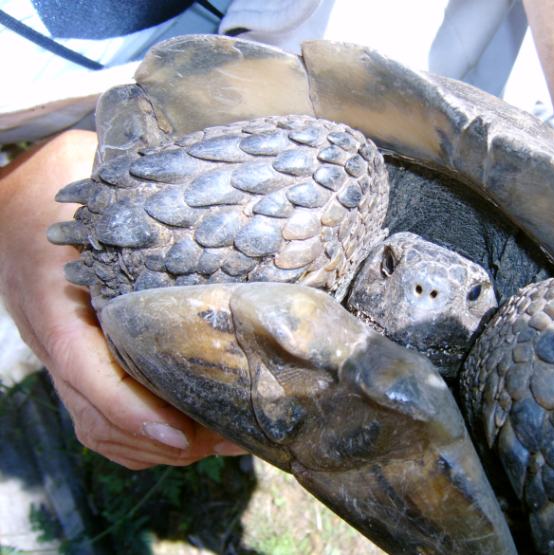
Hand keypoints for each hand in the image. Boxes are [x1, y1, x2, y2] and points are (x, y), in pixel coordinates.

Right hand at [0, 130, 245, 468]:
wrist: (17, 195)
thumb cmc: (61, 188)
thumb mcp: (97, 200)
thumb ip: (138, 223)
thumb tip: (216, 230)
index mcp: (57, 309)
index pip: (91, 380)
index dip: (136, 414)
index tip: (184, 433)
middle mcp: (56, 343)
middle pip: (98, 418)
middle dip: (161, 441)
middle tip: (223, 438)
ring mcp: (60, 354)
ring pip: (95, 425)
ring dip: (152, 446)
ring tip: (213, 440)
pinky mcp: (72, 357)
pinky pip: (93, 413)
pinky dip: (133, 435)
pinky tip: (178, 433)